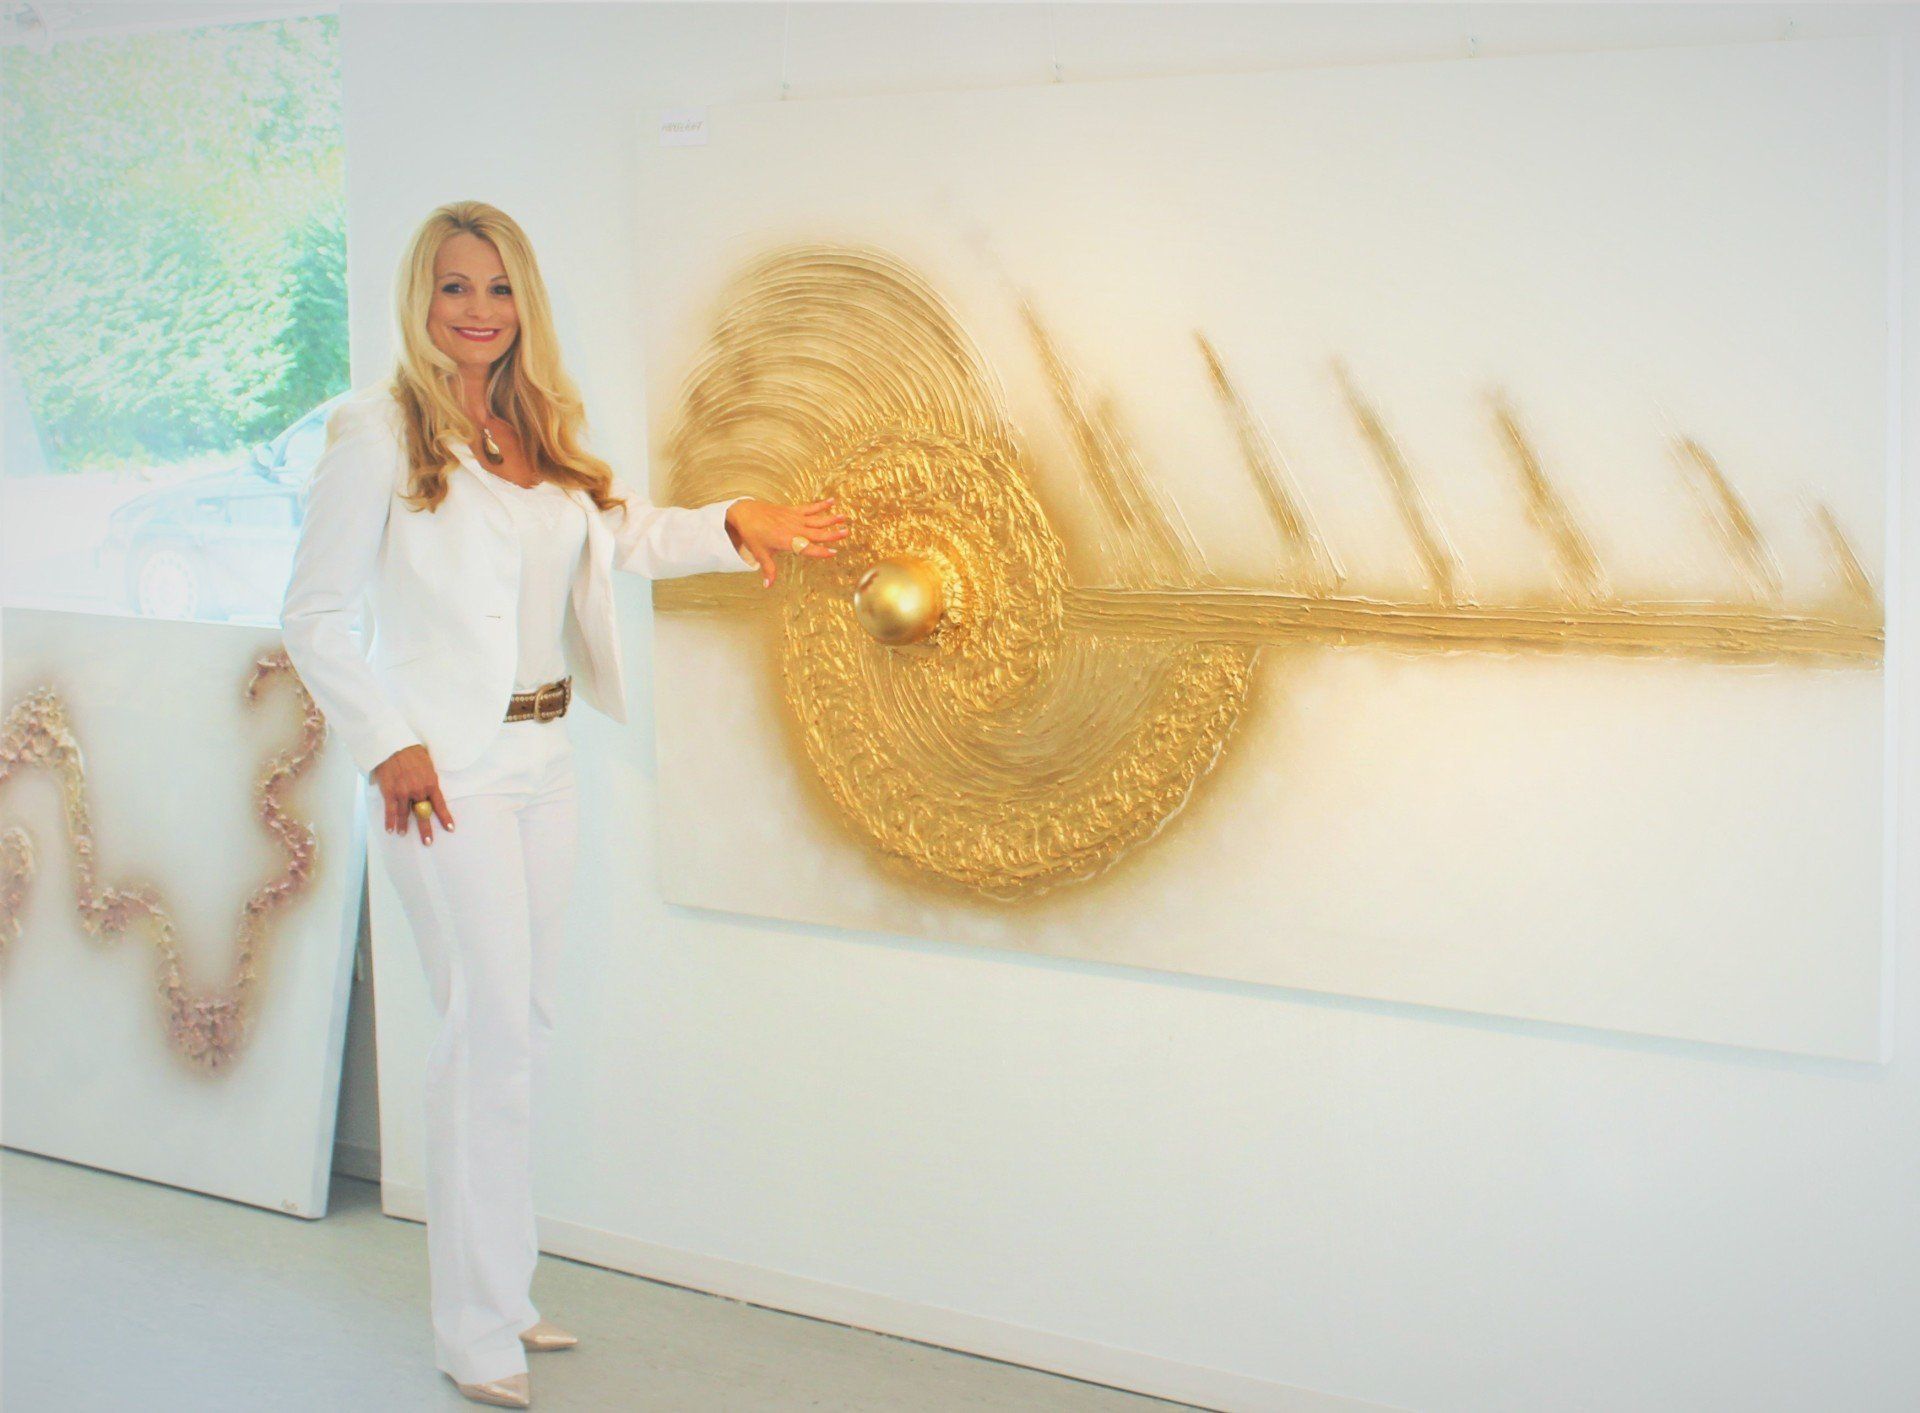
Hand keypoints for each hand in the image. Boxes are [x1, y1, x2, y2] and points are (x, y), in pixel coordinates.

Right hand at [372, 743, 454, 844]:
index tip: (450, 828)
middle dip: (426, 829)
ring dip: (404, 826)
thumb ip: (429, 779)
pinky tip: (390, 830)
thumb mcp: (428, 765)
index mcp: (431, 783)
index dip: (445, 817)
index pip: (440, 804)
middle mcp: (418, 790)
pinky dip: (390, 821)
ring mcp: (404, 793)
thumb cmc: (412, 753)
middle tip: (428, 842)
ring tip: (404, 834)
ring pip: (405, 814)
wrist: (394, 745)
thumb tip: (430, 789)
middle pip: (423, 814)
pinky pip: (391, 810)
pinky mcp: (390, 792)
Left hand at [726, 497, 849, 585]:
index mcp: (787, 542)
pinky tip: (832, 501)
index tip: (833, 552)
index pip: (807, 548)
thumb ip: (768, 570)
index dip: (821, 551)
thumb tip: (768, 586)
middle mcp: (793, 529)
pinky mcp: (793, 510)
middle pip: (816, 533)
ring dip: (830, 519)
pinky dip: (821, 505)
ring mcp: (794, 518)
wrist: (745, 514)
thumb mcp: (761, 554)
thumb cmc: (753, 534)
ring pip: (816, 519)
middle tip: (846, 533)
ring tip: (844, 518)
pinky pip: (809, 508)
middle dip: (832, 534)